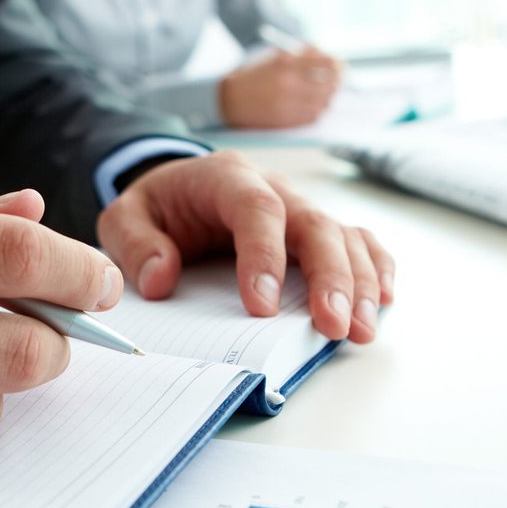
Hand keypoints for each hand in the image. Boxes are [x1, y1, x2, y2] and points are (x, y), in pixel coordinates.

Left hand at [96, 151, 393, 342]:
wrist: (178, 188)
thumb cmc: (158, 206)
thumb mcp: (124, 217)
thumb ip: (134, 243)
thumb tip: (160, 279)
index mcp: (226, 177)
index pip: (255, 208)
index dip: (264, 255)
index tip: (262, 307)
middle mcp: (274, 189)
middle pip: (314, 224)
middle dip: (329, 277)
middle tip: (332, 327)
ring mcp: (300, 209)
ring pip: (343, 236)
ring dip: (358, 283)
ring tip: (359, 330)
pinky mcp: (315, 229)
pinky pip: (358, 240)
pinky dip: (374, 268)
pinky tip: (382, 300)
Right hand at [218, 46, 341, 128]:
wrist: (230, 99)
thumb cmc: (255, 75)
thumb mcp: (275, 57)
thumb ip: (302, 54)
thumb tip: (329, 57)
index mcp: (286, 63)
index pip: (325, 63)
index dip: (337, 64)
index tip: (340, 65)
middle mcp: (289, 83)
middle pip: (329, 84)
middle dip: (337, 82)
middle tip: (338, 80)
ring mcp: (288, 103)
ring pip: (324, 102)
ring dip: (328, 97)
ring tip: (325, 93)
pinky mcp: (286, 119)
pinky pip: (313, 116)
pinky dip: (318, 110)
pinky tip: (314, 104)